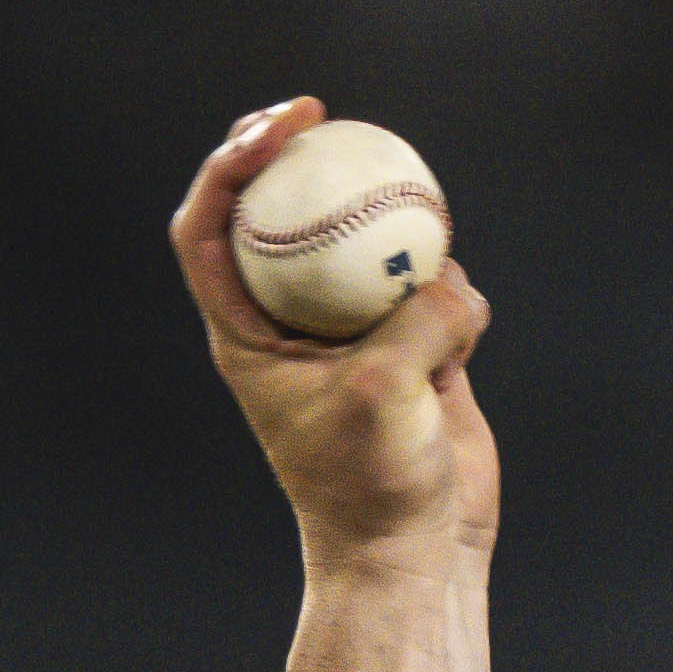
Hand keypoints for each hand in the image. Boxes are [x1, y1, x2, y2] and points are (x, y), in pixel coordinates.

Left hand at [170, 101, 501, 573]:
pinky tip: (463, 349)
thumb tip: (448, 276)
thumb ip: (413, 321)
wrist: (417, 552)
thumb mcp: (384, 395)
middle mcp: (292, 323)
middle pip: (282, 211)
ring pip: (375, 245)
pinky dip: (458, 305)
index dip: (231, 162)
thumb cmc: (372, 486)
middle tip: (332, 119)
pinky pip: (438, 291)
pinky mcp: (414, 346)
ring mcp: (355, 331)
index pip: (210, 228)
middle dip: (302, 157)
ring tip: (430, 304)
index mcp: (245, 333)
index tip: (282, 126)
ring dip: (410, 251)